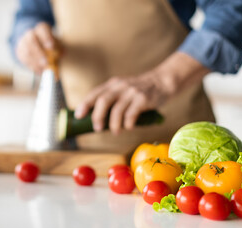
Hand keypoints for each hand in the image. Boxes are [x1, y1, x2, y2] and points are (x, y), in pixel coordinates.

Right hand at [15, 22, 61, 73]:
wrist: (36, 43)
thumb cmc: (50, 44)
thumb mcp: (57, 44)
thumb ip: (59, 49)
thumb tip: (62, 54)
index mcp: (42, 29)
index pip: (42, 29)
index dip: (47, 37)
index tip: (51, 47)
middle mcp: (31, 33)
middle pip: (31, 39)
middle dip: (38, 52)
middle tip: (46, 63)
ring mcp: (23, 42)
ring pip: (26, 51)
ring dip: (35, 62)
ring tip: (43, 70)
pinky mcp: (20, 51)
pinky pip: (24, 59)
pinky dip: (32, 66)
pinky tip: (39, 71)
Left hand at [75, 52, 209, 133]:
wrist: (163, 81)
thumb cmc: (140, 90)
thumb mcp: (124, 88)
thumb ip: (112, 98)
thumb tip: (97, 118)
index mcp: (113, 84)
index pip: (95, 93)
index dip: (85, 104)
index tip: (78, 116)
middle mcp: (120, 86)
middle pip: (103, 101)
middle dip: (97, 116)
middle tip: (97, 128)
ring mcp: (132, 92)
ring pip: (117, 110)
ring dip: (114, 124)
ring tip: (115, 132)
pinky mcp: (143, 99)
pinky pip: (131, 114)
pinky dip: (128, 124)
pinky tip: (128, 127)